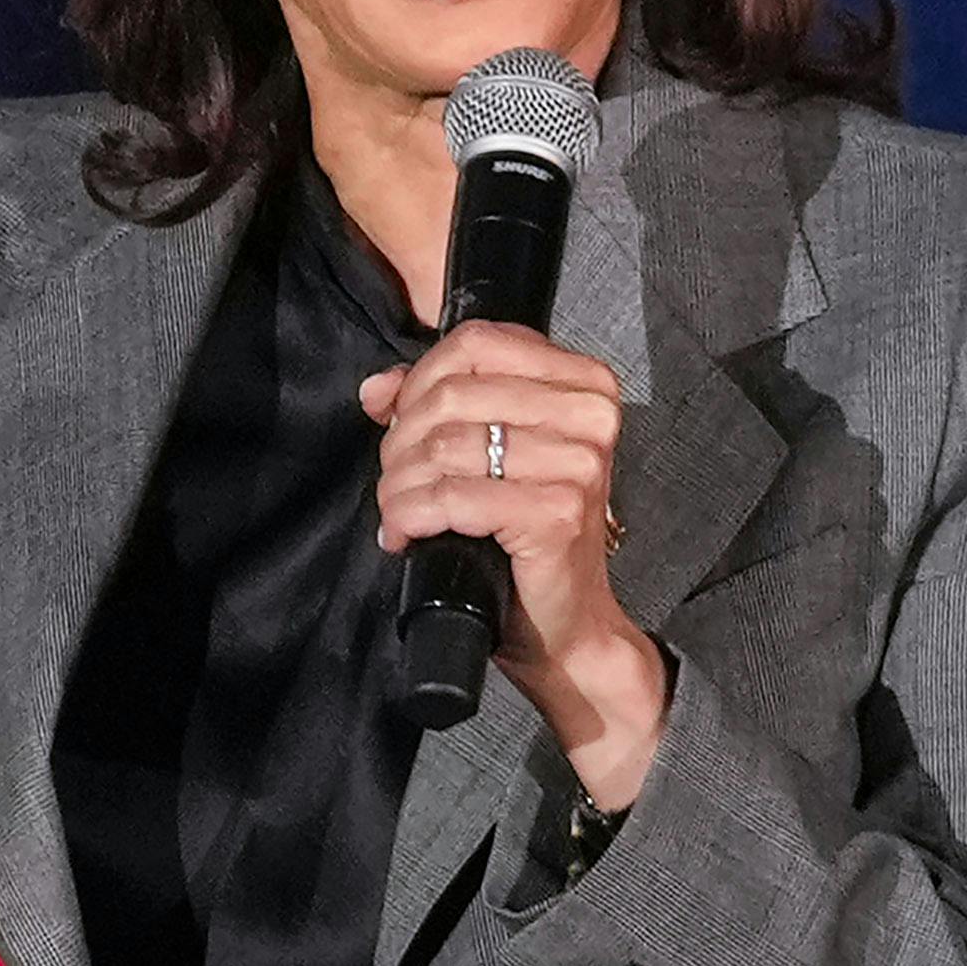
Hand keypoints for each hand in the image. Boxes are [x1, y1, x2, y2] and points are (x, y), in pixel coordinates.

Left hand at [364, 323, 669, 805]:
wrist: (567, 623)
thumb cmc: (529, 535)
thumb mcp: (492, 451)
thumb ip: (439, 404)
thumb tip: (375, 388)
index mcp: (584, 384)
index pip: (477, 342)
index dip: (420, 377)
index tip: (399, 420)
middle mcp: (591, 415)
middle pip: (453, 393)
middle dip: (402, 440)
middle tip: (394, 481)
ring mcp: (579, 464)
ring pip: (444, 446)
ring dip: (399, 485)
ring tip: (396, 512)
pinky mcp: (556, 513)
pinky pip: (452, 497)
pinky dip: (411, 516)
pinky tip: (405, 535)